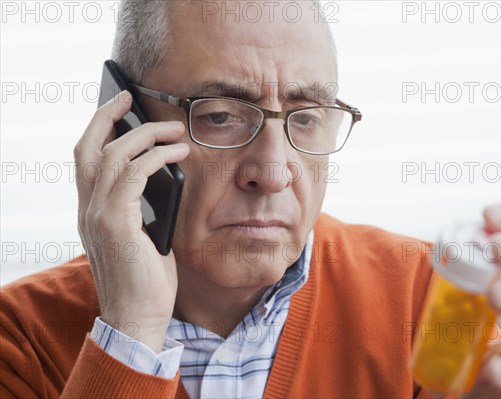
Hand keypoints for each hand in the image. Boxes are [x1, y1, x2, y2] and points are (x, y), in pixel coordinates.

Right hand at [74, 91, 189, 351]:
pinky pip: (134, 174)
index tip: (119, 110)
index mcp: (91, 212)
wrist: (138, 318)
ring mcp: (98, 215)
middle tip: (131, 97)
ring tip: (174, 130)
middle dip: (108, 117)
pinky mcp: (116, 222)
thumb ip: (140, 208)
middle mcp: (87, 209)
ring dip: (145, 135)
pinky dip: (156, 157)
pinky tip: (177, 153)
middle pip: (88, 147)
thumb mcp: (141, 237)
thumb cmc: (144, 281)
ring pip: (113, 154)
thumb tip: (161, 178)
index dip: (98, 129)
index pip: (85, 160)